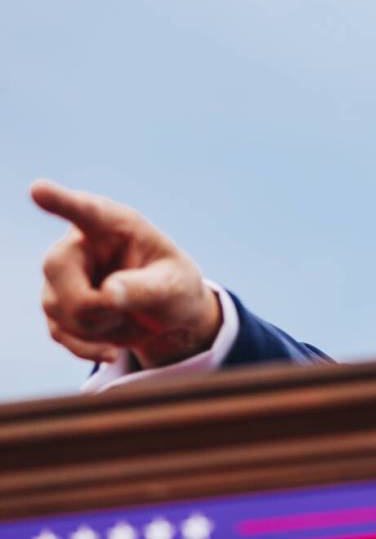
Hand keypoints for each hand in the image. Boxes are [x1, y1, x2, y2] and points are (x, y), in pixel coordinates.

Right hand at [32, 180, 221, 368]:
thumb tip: (107, 295)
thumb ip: (146, 288)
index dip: (60, 200)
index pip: (85, 210)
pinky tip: (111, 349)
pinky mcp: (57, 305)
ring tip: (127, 316)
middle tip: (125, 311)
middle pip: (58, 270)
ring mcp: (62, 276)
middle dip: (93, 305)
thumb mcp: (175, 287)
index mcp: (114, 225)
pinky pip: (60, 332)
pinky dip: (88, 347)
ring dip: (98, 327)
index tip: (39, 189)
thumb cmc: (174, 287)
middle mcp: (79, 244)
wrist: (165, 315)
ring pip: (58, 308)